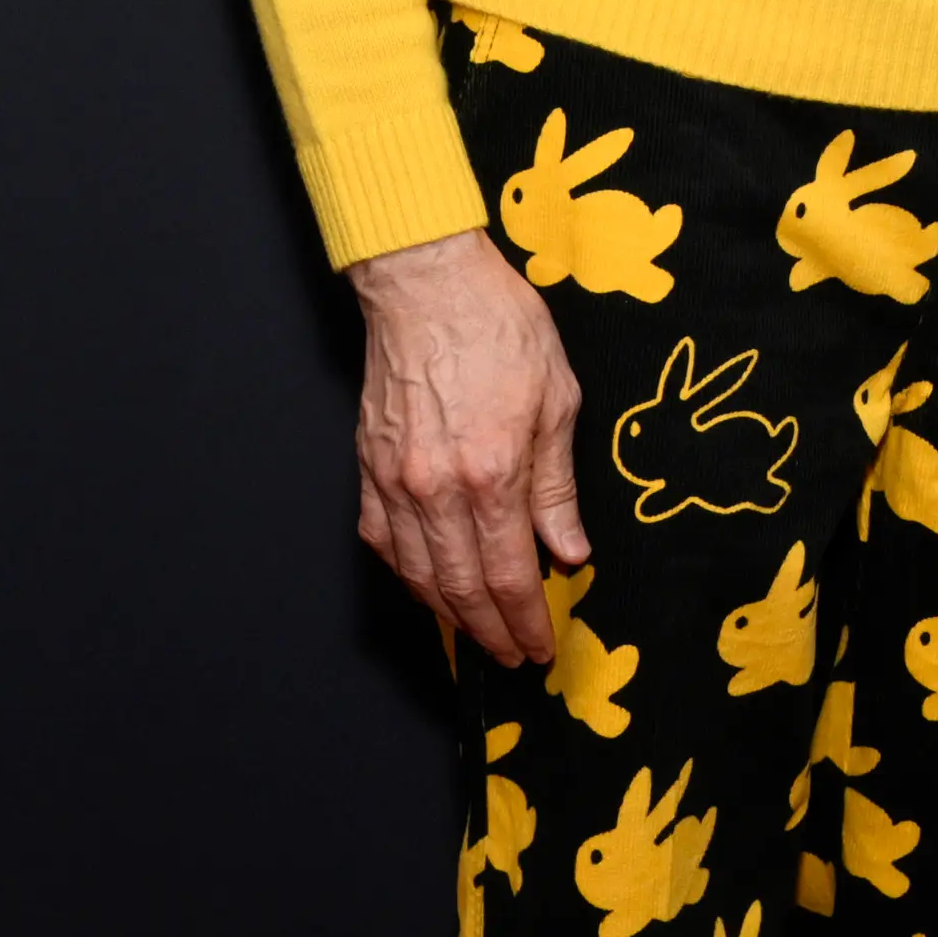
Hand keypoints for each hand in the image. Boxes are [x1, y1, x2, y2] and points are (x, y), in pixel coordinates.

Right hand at [349, 227, 588, 662]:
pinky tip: (427, 585)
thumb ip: (558, 485)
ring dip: (448, 616)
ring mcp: (395, 480)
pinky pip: (382, 541)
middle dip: (490, 633)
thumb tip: (568, 551)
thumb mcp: (556, 399)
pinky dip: (407, 575)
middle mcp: (437, 488)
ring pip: (418, 575)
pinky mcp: (369, 466)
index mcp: (492, 473)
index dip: (526, 621)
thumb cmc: (496, 325)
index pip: (510, 576)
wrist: (426, 280)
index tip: (540, 646)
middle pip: (462, 589)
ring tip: (476, 635)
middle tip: (513, 656)